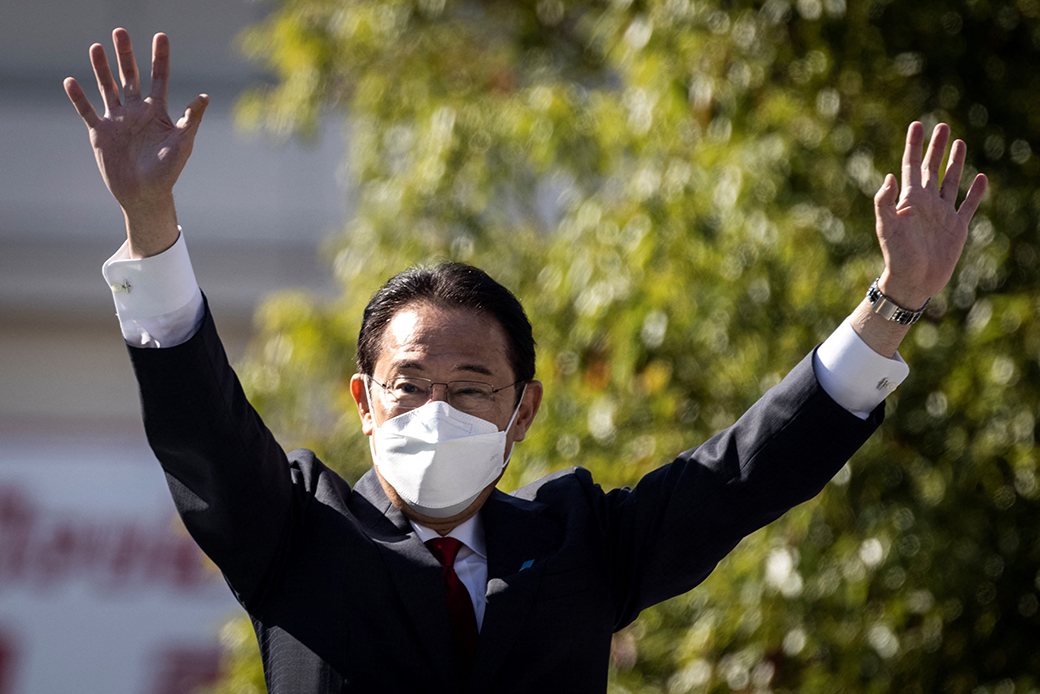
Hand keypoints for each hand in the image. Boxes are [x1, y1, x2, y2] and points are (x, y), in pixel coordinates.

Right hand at [63, 29, 208, 256]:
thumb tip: (204, 97)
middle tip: (120, 31)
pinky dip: (78, 97)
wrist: (145, 195)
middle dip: (125, 55)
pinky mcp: (100, 133)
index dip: (160, 58)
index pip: (159, 78)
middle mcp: (136, 111)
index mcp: (157, 112)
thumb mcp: (182, 143)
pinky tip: (70, 81)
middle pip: (130, 76)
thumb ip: (190, 119)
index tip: (160, 36)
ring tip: (96, 47)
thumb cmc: (168, 172)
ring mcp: (117, 120)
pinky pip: (87, 111)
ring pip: (107, 88)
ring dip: (101, 68)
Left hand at [873, 122, 987, 308]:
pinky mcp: (957, 228)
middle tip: (942, 126)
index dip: (913, 145)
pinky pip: (967, 205)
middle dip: (936, 147)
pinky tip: (981, 178)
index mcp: (909, 200)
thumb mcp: (887, 228)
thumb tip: (889, 176)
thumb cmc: (897, 256)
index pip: (910, 165)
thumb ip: (885, 203)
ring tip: (959, 143)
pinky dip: (975, 192)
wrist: (913, 281)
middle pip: (931, 168)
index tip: (917, 124)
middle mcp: (926, 203)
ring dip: (955, 163)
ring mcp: (942, 214)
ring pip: (950, 181)